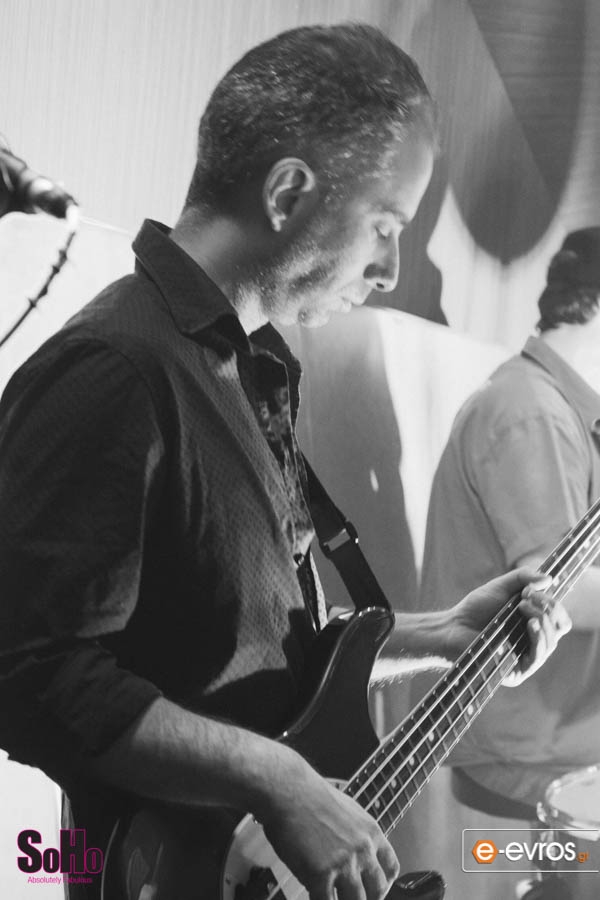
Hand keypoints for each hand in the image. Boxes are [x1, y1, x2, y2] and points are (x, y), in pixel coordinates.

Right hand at [258, 748, 398, 899]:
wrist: (288, 790)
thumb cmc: (309, 795)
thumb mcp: (347, 809)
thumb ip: (356, 833)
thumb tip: (353, 849)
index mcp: (370, 833)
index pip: (391, 868)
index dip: (384, 884)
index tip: (375, 890)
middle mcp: (362, 850)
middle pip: (378, 891)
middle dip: (367, 899)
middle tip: (352, 898)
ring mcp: (343, 864)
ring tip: (331, 896)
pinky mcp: (321, 875)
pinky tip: (313, 896)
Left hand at [444, 567, 570, 685]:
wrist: (453, 626)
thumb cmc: (476, 608)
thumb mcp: (501, 587)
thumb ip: (524, 577)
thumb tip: (550, 579)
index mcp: (535, 624)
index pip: (559, 617)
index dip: (552, 602)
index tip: (530, 590)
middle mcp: (535, 641)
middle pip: (561, 627)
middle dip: (549, 608)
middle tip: (526, 598)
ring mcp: (527, 657)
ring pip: (552, 641)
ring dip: (541, 619)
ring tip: (522, 607)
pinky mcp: (517, 671)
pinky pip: (538, 658)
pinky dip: (539, 638)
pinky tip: (531, 625)